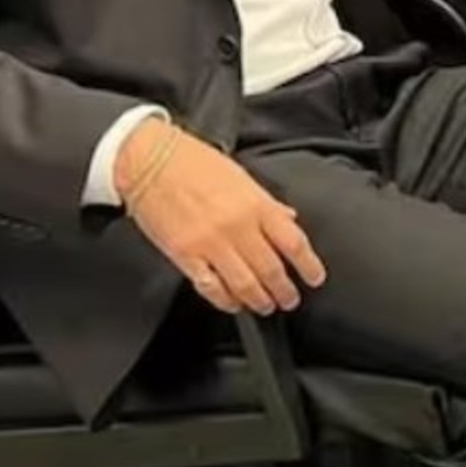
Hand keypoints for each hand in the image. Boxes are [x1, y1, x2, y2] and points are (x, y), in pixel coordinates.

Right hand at [116, 121, 326, 315]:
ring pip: (244, 284)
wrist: (150, 161)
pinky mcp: (185, 256)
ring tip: (266, 305)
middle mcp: (237, 227)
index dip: (308, 265)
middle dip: (284, 290)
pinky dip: (225, 300)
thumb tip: (288, 220)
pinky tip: (233, 304)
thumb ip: (267, 202)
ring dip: (259, 300)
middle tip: (290, 299)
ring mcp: (211, 244)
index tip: (315, 277)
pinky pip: (211, 287)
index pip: (293, 242)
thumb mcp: (241, 176)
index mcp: (256, 204)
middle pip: (271, 269)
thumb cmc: (194, 162)